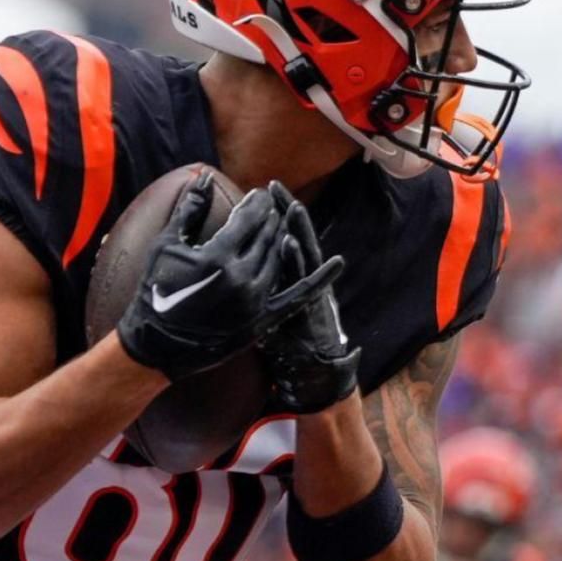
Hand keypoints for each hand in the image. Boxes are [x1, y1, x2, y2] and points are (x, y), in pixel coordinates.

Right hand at [117, 176, 337, 380]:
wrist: (156, 345)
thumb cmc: (154, 291)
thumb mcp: (166, 245)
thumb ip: (190, 209)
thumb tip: (204, 177)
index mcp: (218, 257)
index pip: (249, 218)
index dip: (256, 203)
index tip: (259, 194)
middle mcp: (241, 278)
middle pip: (267, 236)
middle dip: (271, 217)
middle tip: (271, 206)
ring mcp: (255, 301)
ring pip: (281, 259)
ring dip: (284, 237)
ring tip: (281, 225)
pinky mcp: (262, 321)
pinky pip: (298, 297)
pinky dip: (318, 280)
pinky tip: (337, 264)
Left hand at [261, 181, 358, 411]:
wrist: (316, 374)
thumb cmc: (292, 343)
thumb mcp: (275, 309)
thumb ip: (266, 285)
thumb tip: (244, 266)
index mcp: (294, 277)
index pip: (286, 236)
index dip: (277, 213)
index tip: (265, 190)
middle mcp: (304, 280)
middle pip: (295, 237)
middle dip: (283, 212)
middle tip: (272, 186)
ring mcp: (308, 294)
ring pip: (302, 255)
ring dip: (295, 228)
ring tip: (286, 204)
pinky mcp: (308, 310)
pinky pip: (300, 280)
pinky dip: (297, 261)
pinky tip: (289, 242)